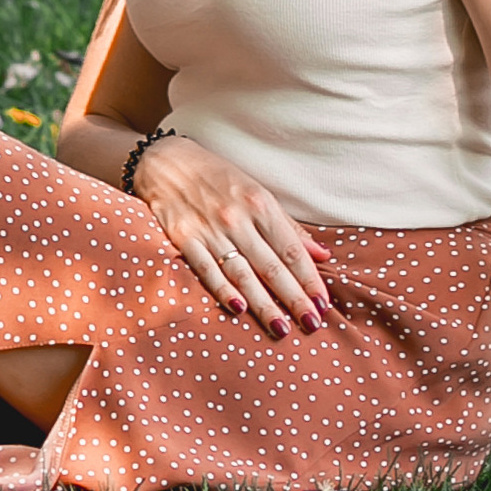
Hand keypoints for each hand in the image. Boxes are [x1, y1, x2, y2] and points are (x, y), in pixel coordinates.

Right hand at [129, 135, 333, 335]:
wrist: (167, 161)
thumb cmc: (218, 178)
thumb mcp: (256, 192)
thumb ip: (288, 227)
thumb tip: (322, 254)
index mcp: (259, 203)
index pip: (291, 249)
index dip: (309, 279)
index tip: (323, 303)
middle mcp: (237, 218)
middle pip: (271, 266)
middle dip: (294, 298)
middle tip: (312, 324)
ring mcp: (210, 229)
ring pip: (243, 274)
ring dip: (264, 304)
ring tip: (282, 328)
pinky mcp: (184, 238)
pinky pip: (207, 270)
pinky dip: (222, 290)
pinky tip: (238, 309)